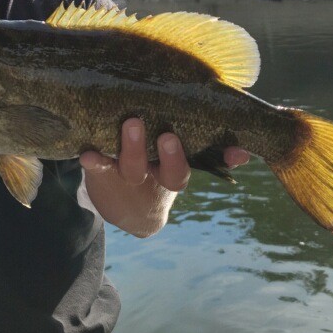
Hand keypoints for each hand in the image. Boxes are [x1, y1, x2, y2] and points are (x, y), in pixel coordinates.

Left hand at [80, 119, 249, 236]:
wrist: (126, 207)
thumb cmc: (159, 169)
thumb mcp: (183, 164)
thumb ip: (212, 154)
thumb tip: (245, 149)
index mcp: (178, 173)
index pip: (207, 165)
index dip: (221, 159)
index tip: (236, 151)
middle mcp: (157, 179)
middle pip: (169, 172)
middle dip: (171, 155)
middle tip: (169, 135)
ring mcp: (129, 178)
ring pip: (134, 168)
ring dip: (134, 148)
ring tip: (132, 124)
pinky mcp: (101, 175)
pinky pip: (98, 170)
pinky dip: (93, 163)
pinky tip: (87, 154)